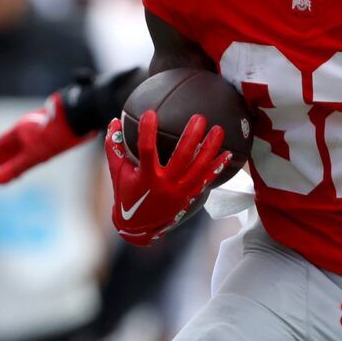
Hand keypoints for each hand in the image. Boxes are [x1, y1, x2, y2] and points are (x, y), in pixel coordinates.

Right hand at [0, 92, 83, 182]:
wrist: (77, 118)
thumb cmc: (54, 137)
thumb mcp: (33, 156)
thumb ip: (16, 168)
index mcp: (17, 130)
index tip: (6, 173)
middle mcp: (25, 124)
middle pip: (12, 143)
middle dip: (13, 159)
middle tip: (20, 174)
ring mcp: (38, 122)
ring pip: (26, 140)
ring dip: (26, 153)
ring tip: (35, 164)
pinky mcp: (51, 123)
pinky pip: (39, 136)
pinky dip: (38, 147)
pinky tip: (50, 153)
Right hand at [103, 110, 229, 245]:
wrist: (137, 227)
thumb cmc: (126, 194)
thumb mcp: (118, 172)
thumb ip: (114, 147)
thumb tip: (113, 121)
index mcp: (145, 177)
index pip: (146, 150)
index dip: (147, 132)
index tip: (150, 113)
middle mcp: (164, 185)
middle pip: (182, 157)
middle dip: (192, 135)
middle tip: (200, 118)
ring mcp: (179, 192)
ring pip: (199, 168)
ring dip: (210, 148)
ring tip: (218, 130)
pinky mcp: (187, 197)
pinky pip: (205, 180)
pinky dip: (217, 167)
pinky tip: (227, 154)